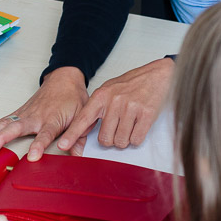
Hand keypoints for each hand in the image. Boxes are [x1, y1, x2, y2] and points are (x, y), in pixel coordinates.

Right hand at [0, 67, 88, 160]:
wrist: (64, 79)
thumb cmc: (72, 98)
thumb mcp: (83, 116)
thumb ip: (79, 137)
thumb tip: (79, 156)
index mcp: (53, 118)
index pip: (45, 134)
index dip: (39, 145)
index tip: (32, 156)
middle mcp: (36, 116)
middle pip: (17, 128)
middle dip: (2, 139)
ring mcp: (25, 114)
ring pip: (5, 124)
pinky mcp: (19, 113)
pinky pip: (2, 121)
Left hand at [55, 58, 173, 153]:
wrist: (158, 74)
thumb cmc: (133, 83)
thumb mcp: (110, 89)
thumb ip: (98, 107)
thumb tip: (85, 128)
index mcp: (102, 95)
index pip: (83, 119)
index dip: (72, 134)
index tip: (62, 145)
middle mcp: (114, 101)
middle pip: (105, 139)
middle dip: (111, 139)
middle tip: (119, 127)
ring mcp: (130, 108)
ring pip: (121, 142)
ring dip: (125, 138)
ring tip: (131, 123)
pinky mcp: (146, 114)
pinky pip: (136, 139)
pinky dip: (137, 137)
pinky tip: (139, 124)